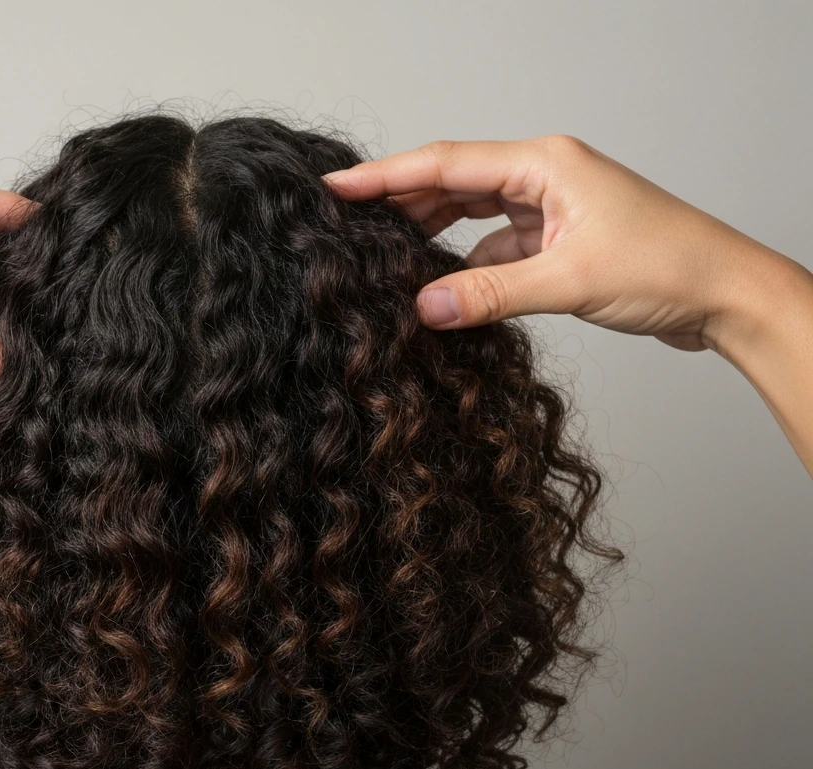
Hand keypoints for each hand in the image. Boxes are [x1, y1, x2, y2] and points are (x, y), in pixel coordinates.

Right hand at [323, 135, 789, 353]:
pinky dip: (470, 263)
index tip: (337, 186)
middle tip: (348, 225)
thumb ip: (489, 294)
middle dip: (401, 203)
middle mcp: (546, 176)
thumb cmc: (668, 268)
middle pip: (454, 182)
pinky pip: (498, 243)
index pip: (447, 164)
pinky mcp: (561, 238)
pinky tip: (446, 286)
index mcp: (545, 164)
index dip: (386, 176)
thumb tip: (423, 307)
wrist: (727, 295)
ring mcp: (554, 206)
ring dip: (434, 234)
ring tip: (386, 255)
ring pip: (474, 213)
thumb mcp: (568, 283)